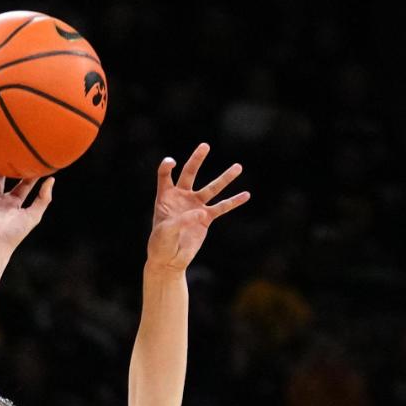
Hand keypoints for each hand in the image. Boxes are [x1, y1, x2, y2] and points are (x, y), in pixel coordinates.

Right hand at [0, 152, 53, 250]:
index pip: (22, 183)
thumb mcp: (33, 215)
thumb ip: (43, 199)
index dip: (28, 171)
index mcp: (13, 203)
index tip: (33, 156)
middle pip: (0, 177)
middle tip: (7, 145)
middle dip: (3, 163)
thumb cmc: (14, 234)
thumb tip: (51, 179)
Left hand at [147, 143, 248, 271]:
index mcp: (165, 197)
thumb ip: (181, 221)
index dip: (167, 167)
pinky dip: (234, 202)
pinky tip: (245, 195)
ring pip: (211, 188)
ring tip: (238, 167)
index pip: (165, 176)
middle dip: (197, 159)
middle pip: (190, 173)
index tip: (172, 162)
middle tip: (205, 146)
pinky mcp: (206, 218)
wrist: (169, 259)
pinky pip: (222, 207)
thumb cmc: (160, 244)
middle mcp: (181, 197)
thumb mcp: (165, 231)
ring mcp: (195, 206)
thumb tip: (201, 212)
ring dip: (224, 178)